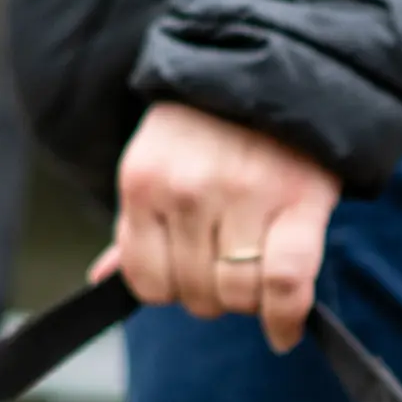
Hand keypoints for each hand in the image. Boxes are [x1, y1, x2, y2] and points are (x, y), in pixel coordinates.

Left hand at [95, 102, 340, 352]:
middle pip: (196, 292)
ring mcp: (245, 196)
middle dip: (213, 296)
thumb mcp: (156, 163)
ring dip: (249, 304)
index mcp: (144, 181)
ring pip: (239, 294)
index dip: (169, 292)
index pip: (146, 280)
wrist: (277, 70)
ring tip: (257, 279)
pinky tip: (284, 331)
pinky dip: (285, 318)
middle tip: (229, 273)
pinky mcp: (299, 203)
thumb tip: (102, 280)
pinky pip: (286, 283)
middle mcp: (188, 190)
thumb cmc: (211, 128)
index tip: (187, 283)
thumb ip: (136, 225)